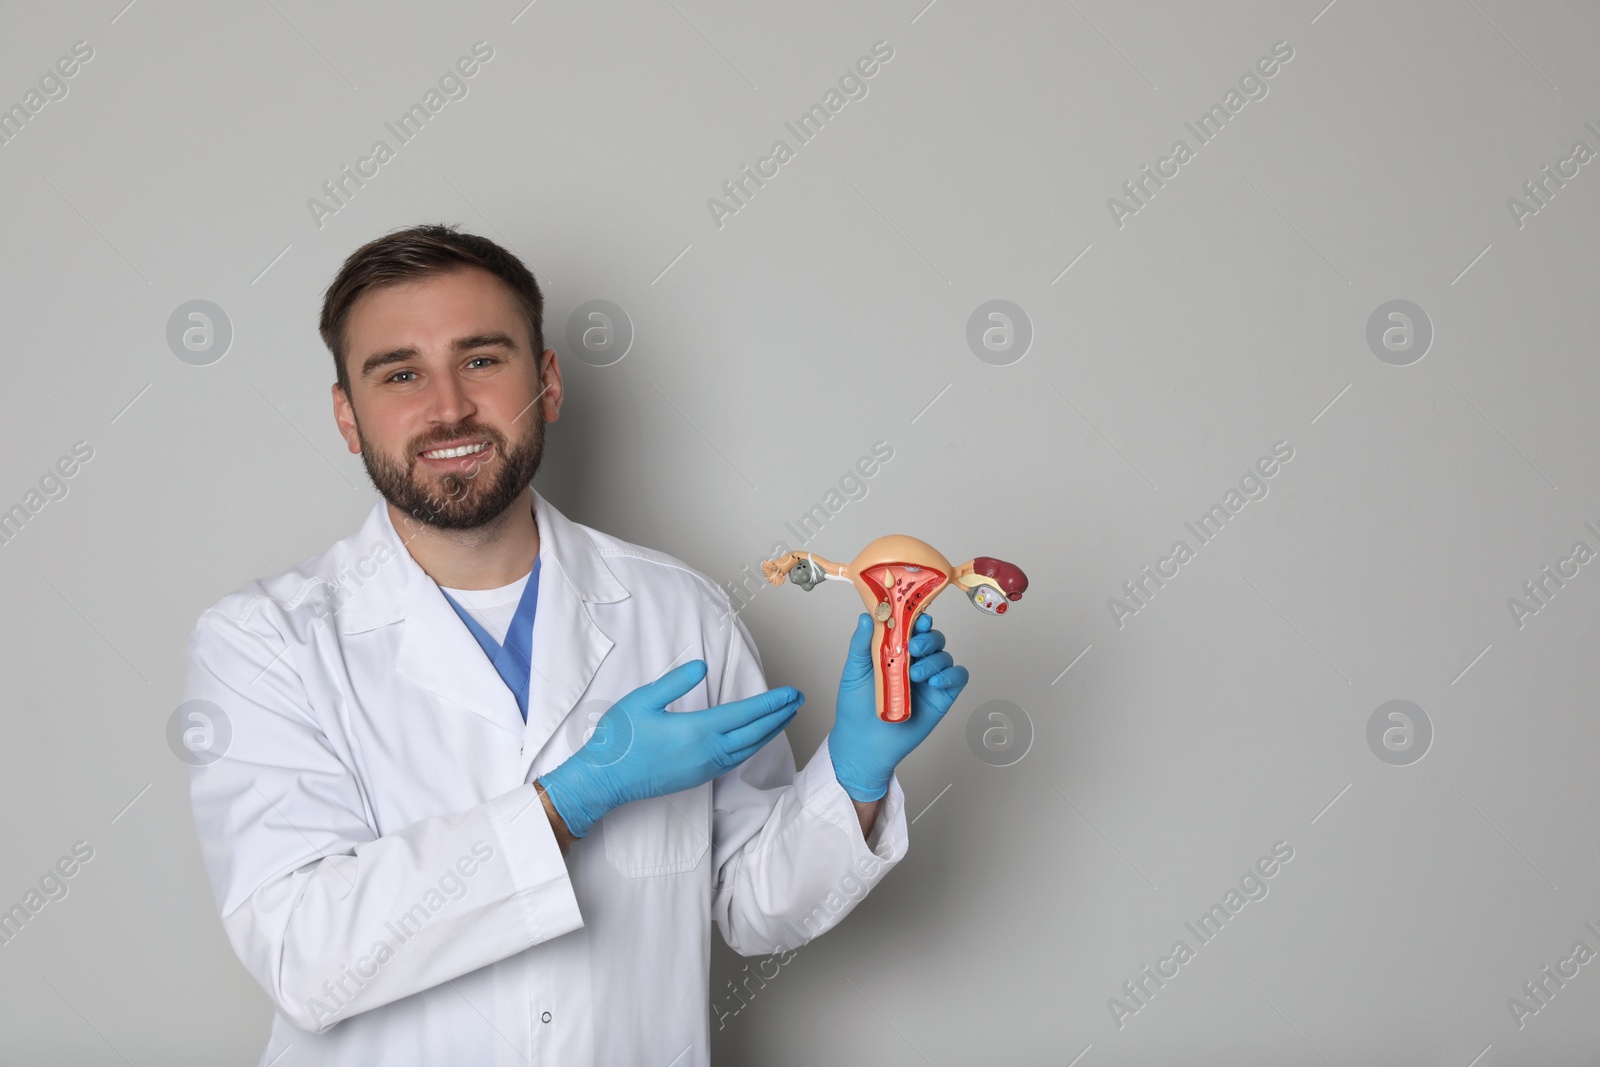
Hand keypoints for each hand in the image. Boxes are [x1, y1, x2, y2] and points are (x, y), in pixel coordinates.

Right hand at [539, 660, 803, 837]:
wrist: (605, 781)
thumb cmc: (619, 741)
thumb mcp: (642, 701)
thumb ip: (674, 683)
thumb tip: (702, 666)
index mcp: (697, 731)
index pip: (745, 714)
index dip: (771, 702)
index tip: (791, 692)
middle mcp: (707, 752)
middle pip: (755, 733)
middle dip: (779, 716)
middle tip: (799, 701)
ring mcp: (704, 768)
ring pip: (748, 749)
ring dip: (770, 732)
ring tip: (784, 717)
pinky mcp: (698, 777)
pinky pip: (735, 760)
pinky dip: (752, 747)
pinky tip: (754, 740)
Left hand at [827, 612, 968, 802]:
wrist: (863, 743)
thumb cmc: (855, 706)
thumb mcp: (854, 670)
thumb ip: (861, 642)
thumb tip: (866, 615)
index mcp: (895, 650)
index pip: (912, 627)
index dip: (916, 618)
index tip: (915, 617)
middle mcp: (915, 661)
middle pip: (933, 638)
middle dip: (928, 638)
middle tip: (915, 647)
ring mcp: (929, 679)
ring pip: (945, 656)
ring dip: (934, 660)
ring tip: (915, 675)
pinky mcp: (942, 697)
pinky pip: (958, 678)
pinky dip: (951, 676)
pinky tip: (934, 683)